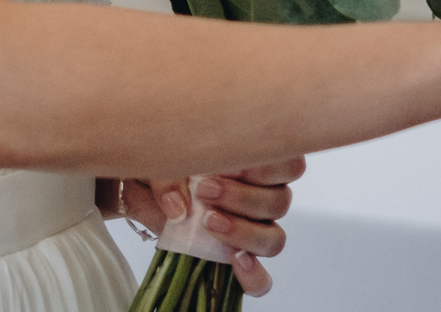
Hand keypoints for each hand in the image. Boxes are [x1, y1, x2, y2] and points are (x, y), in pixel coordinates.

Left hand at [116, 158, 304, 295]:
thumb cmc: (169, 167)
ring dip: (243, 231)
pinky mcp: (238, 260)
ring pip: (274, 239)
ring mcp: (254, 231)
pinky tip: (233, 260)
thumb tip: (178, 208)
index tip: (229, 163)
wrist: (149, 193)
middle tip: (205, 190)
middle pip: (280, 202)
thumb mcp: (165, 161)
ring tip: (208, 222)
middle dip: (242, 197)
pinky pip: (260, 279)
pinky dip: (251, 275)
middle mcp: (264, 198)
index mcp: (259, 165)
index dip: (267, 166)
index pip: (291, 164)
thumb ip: (171, 177)